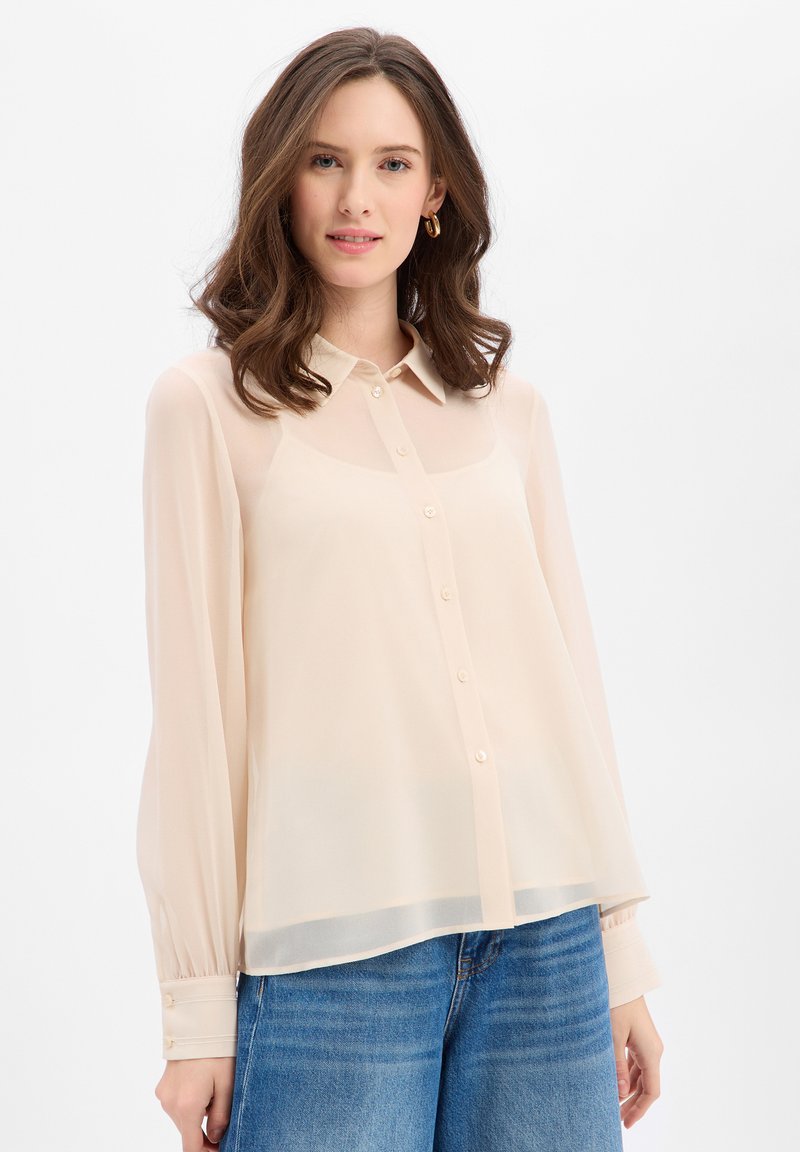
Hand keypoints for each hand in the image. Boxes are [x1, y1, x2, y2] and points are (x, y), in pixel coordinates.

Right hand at [155, 1057, 235, 1149]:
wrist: (197, 1023)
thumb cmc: (216, 1050)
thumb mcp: (227, 1084)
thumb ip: (221, 1116)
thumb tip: (215, 1138)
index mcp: (187, 1106)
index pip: (191, 1147)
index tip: (220, 1148)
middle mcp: (170, 1104)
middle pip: (187, 1133)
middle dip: (205, 1135)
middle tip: (225, 1126)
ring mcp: (164, 1095)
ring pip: (182, 1120)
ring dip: (198, 1118)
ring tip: (215, 1096)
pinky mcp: (162, 1087)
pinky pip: (176, 1106)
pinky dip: (190, 1106)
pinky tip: (203, 1088)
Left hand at [609, 995, 662, 1128]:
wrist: (622, 980)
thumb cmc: (617, 1004)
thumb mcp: (613, 1035)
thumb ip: (616, 1065)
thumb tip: (620, 1093)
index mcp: (651, 1052)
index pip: (651, 1091)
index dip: (640, 1109)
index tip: (627, 1123)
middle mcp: (653, 1050)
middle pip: (647, 1086)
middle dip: (634, 1104)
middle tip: (620, 1121)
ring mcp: (647, 1044)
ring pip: (641, 1076)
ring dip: (630, 1092)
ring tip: (616, 1107)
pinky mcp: (639, 1038)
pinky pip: (636, 1064)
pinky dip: (627, 1077)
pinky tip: (617, 1085)